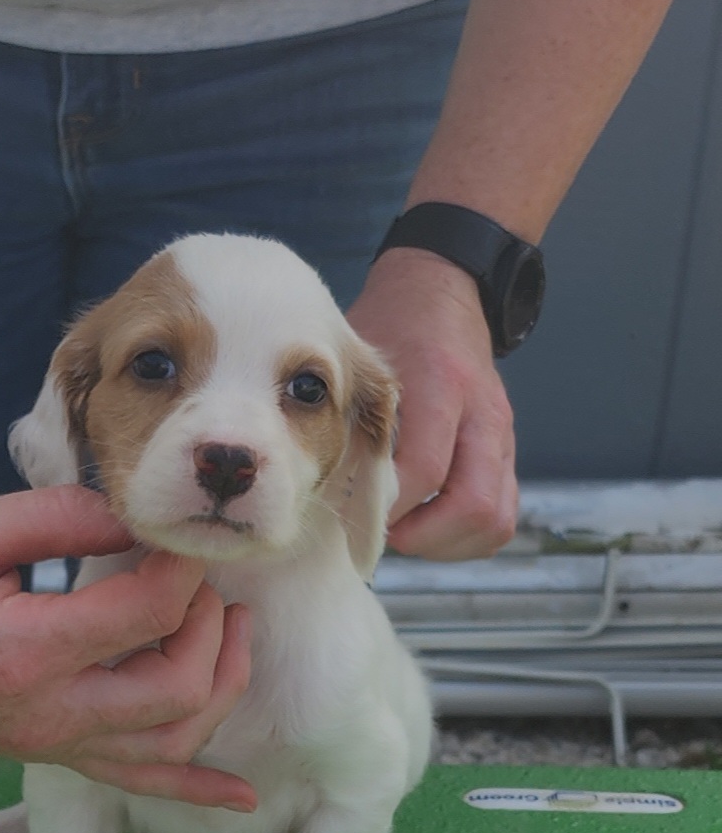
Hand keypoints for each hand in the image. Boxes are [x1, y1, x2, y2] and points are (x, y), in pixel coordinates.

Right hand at [0, 485, 255, 808]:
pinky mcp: (46, 752)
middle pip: (174, 689)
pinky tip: (242, 796)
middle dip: (211, 628)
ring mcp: (45, 744)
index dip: (180, 567)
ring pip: (168, 745)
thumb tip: (143, 516)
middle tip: (204, 580)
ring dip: (219, 689)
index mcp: (19, 650)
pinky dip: (193, 788)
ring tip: (232, 630)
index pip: (143, 614)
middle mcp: (40, 714)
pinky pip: (133, 784)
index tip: (178, 533)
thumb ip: (62, 517)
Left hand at [347, 247, 518, 559]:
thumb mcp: (359, 360)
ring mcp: (502, 434)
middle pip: (474, 505)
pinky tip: (430, 526)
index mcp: (441, 384)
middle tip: (385, 532)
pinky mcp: (507, 450)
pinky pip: (503, 513)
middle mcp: (481, 412)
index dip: (389, 507)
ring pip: (495, 519)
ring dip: (448, 543)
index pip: (424, 471)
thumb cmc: (390, 326)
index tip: (358, 514)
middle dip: (424, 536)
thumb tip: (326, 488)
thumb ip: (347, 417)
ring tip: (406, 532)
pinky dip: (467, 535)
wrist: (443, 289)